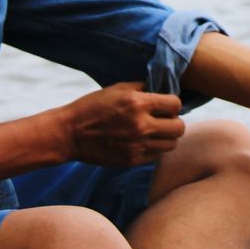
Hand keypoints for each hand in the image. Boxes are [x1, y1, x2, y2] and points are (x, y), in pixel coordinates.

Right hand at [61, 82, 185, 166]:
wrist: (70, 134)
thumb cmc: (93, 106)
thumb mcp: (118, 88)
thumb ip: (143, 88)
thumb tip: (165, 88)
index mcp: (138, 103)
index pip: (175, 104)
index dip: (173, 103)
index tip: (165, 104)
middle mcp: (141, 125)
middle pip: (179, 127)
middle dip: (174, 121)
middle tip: (164, 119)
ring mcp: (137, 146)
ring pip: (171, 144)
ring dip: (166, 136)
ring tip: (154, 131)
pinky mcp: (132, 160)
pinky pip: (156, 155)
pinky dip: (154, 148)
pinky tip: (143, 141)